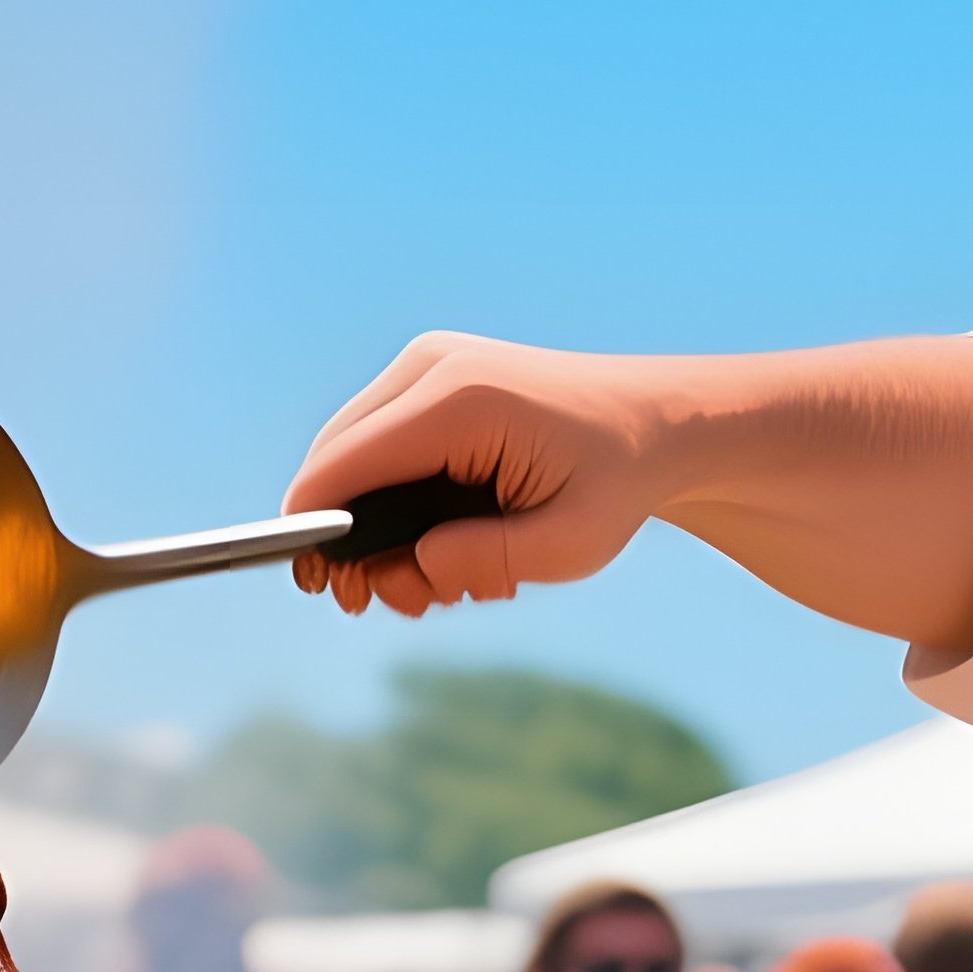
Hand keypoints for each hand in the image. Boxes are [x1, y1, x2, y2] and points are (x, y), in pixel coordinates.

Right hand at [282, 331, 669, 616]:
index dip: (316, 530)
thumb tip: (413, 569)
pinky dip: (389, 505)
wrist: (657, 422)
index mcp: (461, 399)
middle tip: (385, 604)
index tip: (322, 589)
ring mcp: (426, 367)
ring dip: (372, 531)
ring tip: (426, 587)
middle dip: (348, 544)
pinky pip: (377, 450)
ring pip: (350, 459)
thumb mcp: (571, 544)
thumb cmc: (617, 482)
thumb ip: (486, 561)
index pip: (345, 464)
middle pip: (334, 461)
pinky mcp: (429, 381)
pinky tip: (435, 550)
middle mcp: (431, 367)